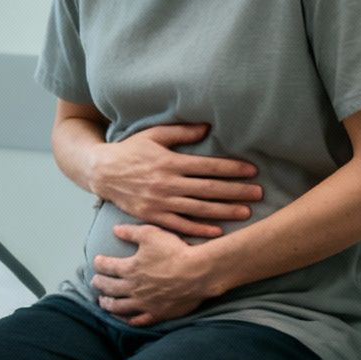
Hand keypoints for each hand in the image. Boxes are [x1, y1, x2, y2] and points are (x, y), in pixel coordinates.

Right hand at [88, 123, 260, 237]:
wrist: (101, 172)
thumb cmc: (130, 151)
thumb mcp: (153, 135)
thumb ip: (180, 132)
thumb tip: (207, 128)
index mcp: (170, 161)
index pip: (207, 166)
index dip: (231, 169)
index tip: (251, 171)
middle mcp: (167, 183)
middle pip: (208, 189)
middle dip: (236, 191)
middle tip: (258, 193)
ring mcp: (160, 202)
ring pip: (198, 209)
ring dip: (224, 211)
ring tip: (246, 213)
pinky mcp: (153, 216)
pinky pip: (180, 225)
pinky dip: (199, 230)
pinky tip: (217, 231)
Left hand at [90, 223, 226, 325]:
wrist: (198, 272)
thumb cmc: (175, 251)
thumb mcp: (151, 234)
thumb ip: (131, 233)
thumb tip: (115, 230)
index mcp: (129, 268)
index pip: (106, 266)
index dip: (99, 263)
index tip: (96, 261)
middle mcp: (133, 288)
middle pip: (109, 288)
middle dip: (99, 284)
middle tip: (95, 282)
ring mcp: (144, 303)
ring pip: (119, 307)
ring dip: (108, 304)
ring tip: (103, 302)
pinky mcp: (157, 314)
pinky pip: (137, 320)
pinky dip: (127, 320)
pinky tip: (124, 318)